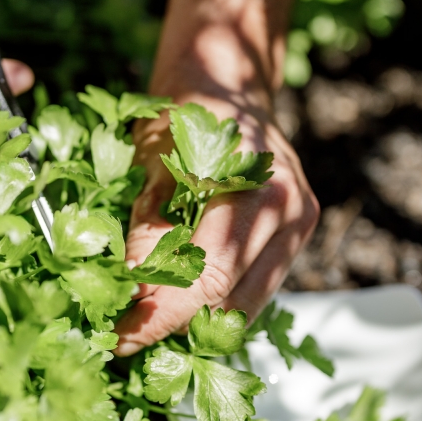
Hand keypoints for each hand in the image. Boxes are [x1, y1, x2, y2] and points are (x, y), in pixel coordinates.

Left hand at [115, 78, 318, 355]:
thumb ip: (149, 226)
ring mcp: (299, 227)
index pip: (210, 276)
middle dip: (176, 325)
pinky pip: (253, 289)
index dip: (163, 315)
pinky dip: (215, 302)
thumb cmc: (183, 112)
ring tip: (148, 320)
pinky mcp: (295, 238)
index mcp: (257, 187)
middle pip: (232, 301)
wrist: (227, 82)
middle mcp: (289, 211)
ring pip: (246, 305)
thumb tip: (135, 289)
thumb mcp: (152, 161)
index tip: (122, 338)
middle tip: (126, 334)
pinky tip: (179, 299)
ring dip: (196, 320)